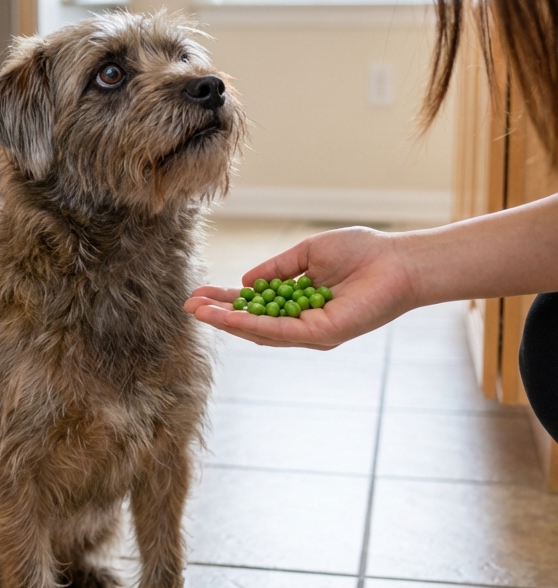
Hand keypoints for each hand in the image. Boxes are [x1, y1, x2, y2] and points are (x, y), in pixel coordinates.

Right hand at [184, 226, 419, 348]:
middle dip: (219, 315)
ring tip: (199, 312)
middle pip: (252, 323)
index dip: (227, 302)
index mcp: (300, 303)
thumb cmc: (362, 253)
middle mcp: (304, 323)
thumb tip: (246, 281)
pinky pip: (280, 331)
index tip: (200, 295)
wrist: (398, 261)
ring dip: (227, 322)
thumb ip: (278, 268)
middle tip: (189, 306)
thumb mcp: (309, 253)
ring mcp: (312, 332)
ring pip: (260, 331)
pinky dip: (251, 324)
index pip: (256, 306)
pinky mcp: (322, 334)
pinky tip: (229, 317)